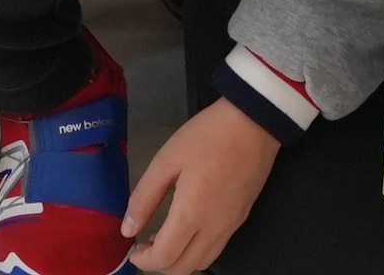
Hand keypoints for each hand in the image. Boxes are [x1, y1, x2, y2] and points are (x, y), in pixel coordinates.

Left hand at [123, 98, 286, 270]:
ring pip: (203, 262)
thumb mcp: (166, 160)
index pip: (165, 257)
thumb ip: (144, 197)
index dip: (144, 261)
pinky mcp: (241, 218)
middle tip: (145, 245)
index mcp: (192, 214)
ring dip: (179, 260)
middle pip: (184, 268)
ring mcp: (231, 226)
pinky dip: (197, 250)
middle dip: (159, 265)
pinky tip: (188, 228)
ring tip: (165, 237)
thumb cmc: (207, 137)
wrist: (255, 122)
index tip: (132, 249)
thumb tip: (128, 229)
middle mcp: (214, 228)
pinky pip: (217, 248)